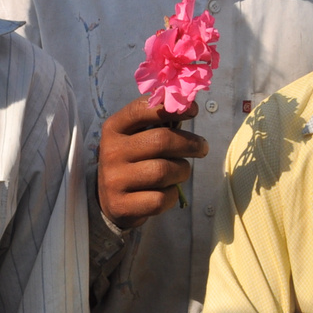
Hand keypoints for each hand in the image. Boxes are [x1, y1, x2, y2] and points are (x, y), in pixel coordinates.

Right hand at [96, 95, 209, 228]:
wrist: (110, 200)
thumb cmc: (133, 161)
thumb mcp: (136, 137)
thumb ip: (158, 122)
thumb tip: (190, 106)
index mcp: (114, 128)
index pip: (141, 109)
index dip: (171, 108)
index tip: (194, 111)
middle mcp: (111, 151)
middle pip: (161, 141)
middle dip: (189, 144)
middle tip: (202, 148)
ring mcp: (114, 180)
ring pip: (163, 171)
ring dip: (182, 171)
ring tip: (182, 170)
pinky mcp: (121, 205)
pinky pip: (160, 198)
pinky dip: (172, 195)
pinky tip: (168, 191)